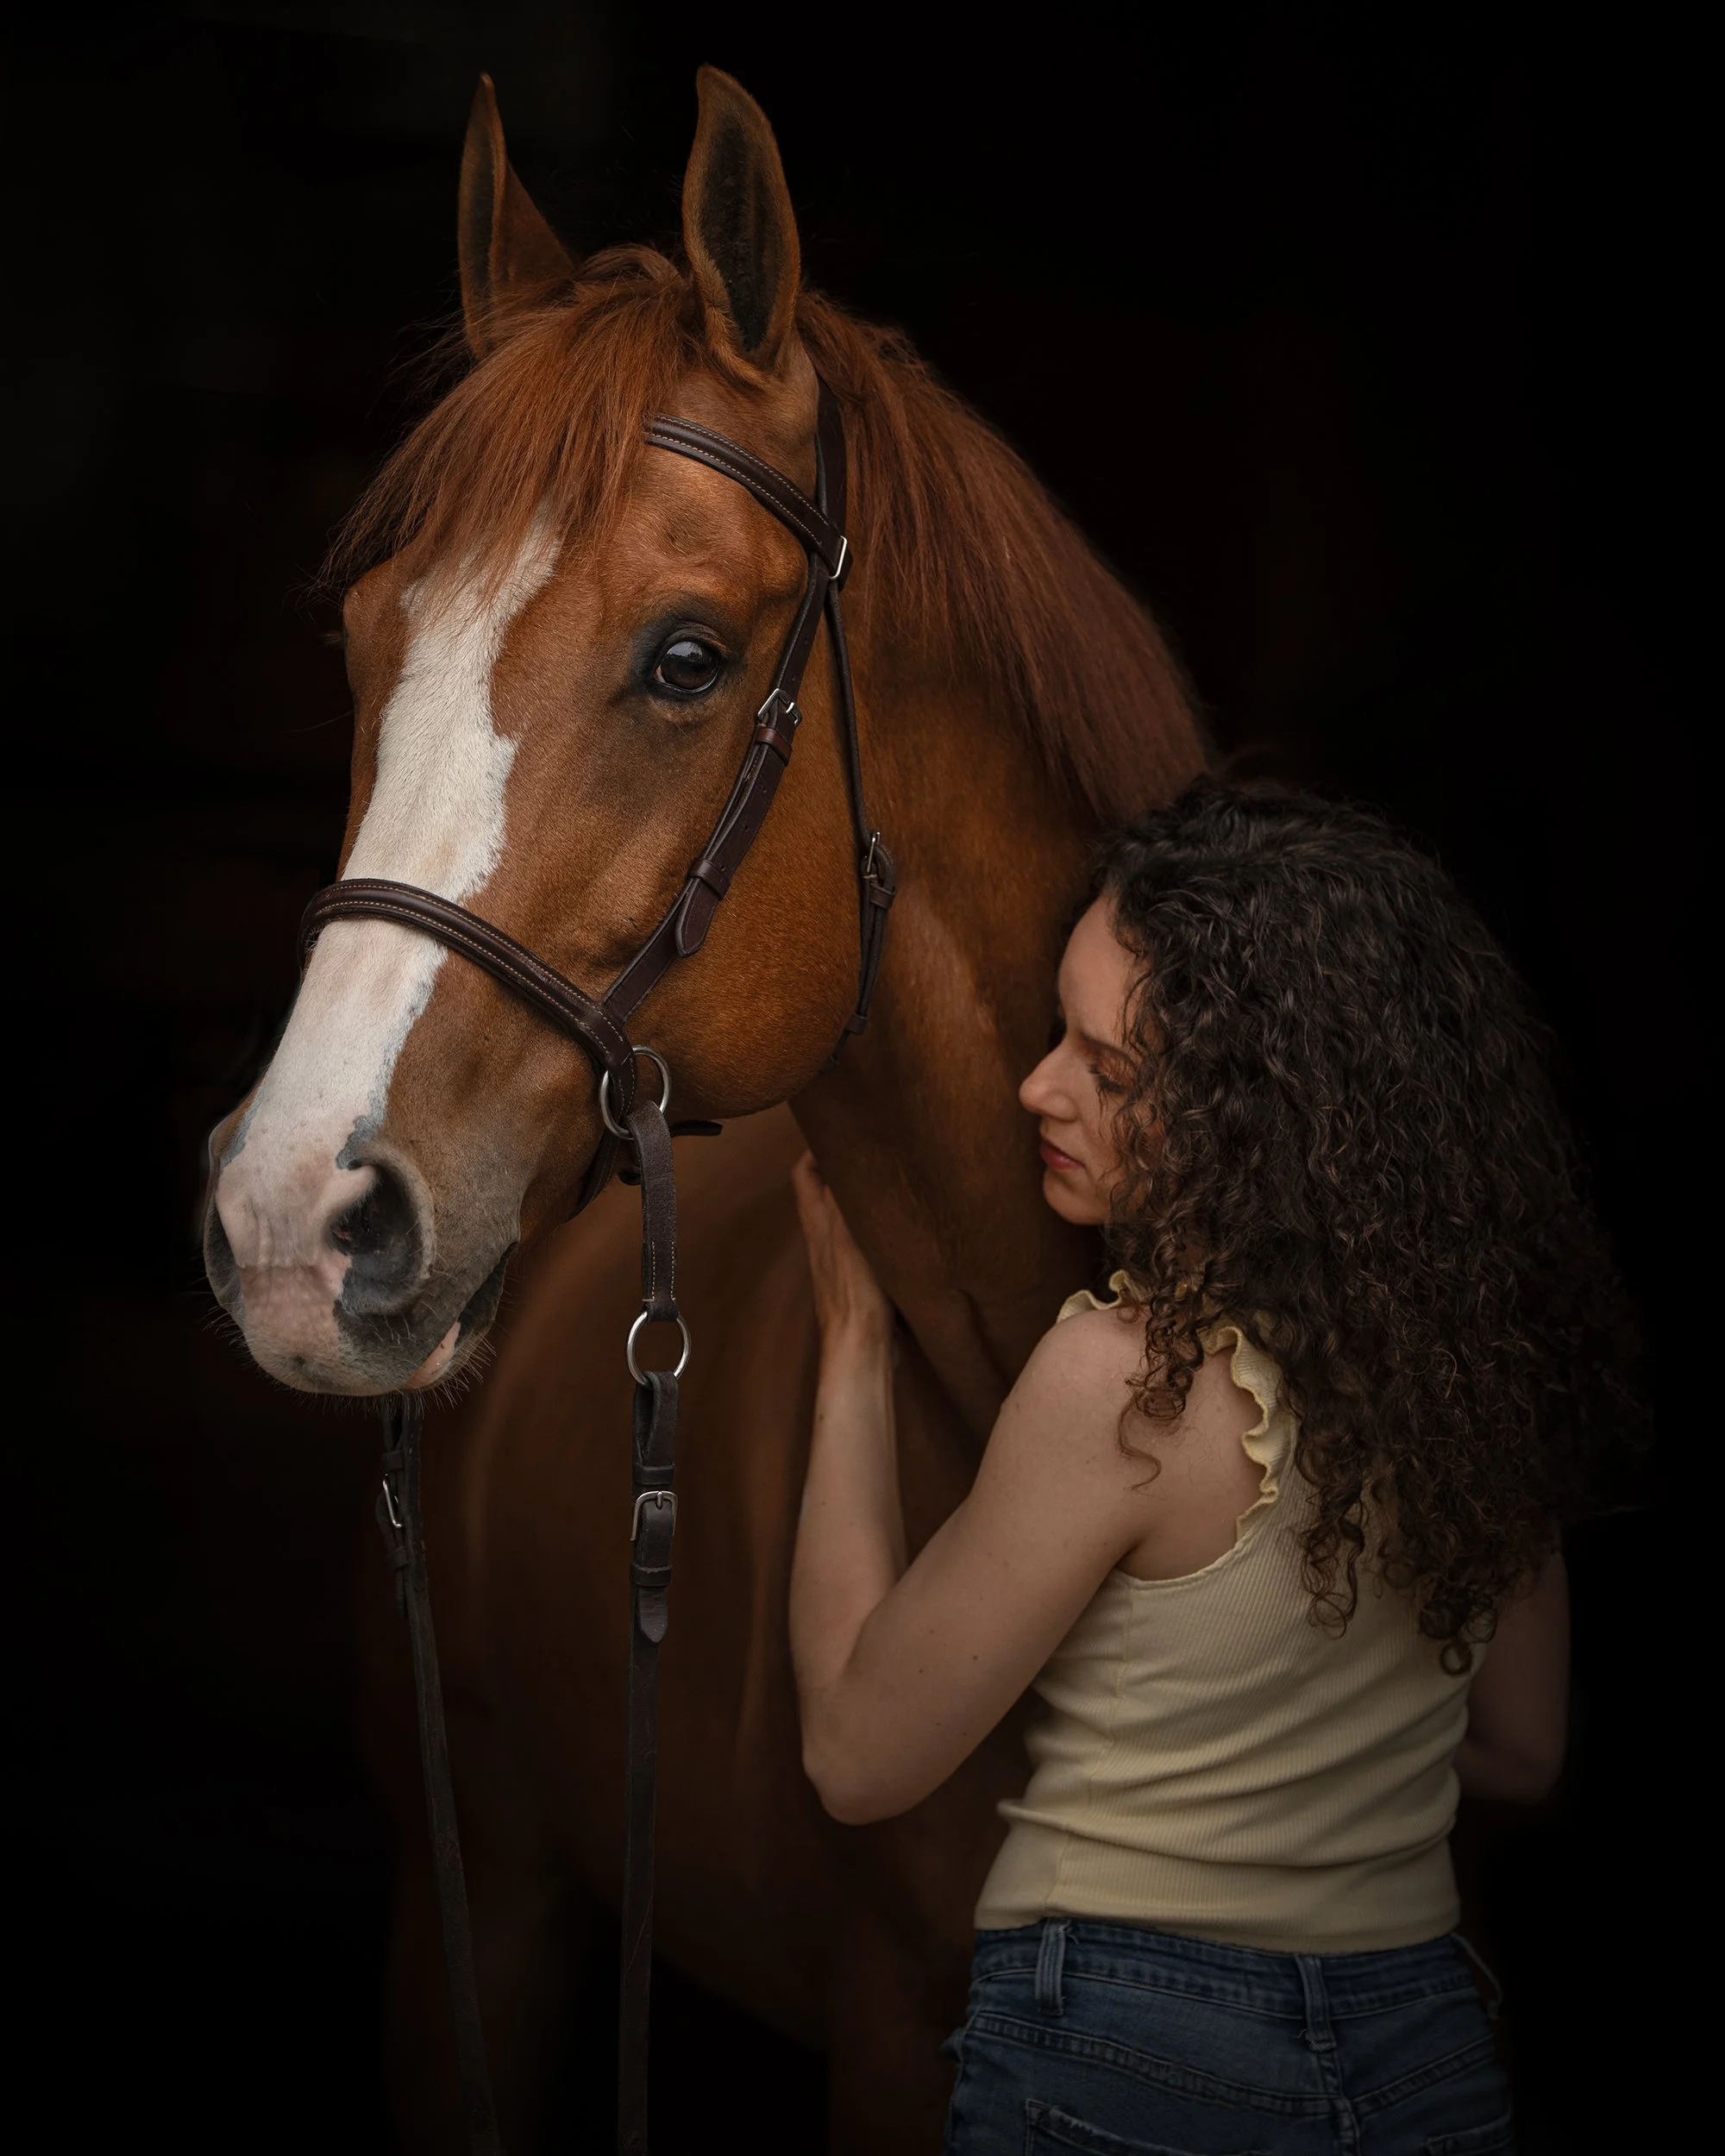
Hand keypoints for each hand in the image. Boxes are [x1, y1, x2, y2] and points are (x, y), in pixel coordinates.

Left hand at [791, 1152, 893, 1353]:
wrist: (860, 1344)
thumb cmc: (855, 1288)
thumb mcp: (849, 1234)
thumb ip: (842, 1198)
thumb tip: (837, 1155)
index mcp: (817, 1223)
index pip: (805, 1174)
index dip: (816, 1151)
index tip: (842, 1131)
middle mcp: (823, 1237)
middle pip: (823, 1193)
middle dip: (841, 1170)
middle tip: (871, 1153)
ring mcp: (839, 1259)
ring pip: (843, 1216)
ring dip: (859, 1197)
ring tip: (886, 1181)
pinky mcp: (857, 1278)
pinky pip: (861, 1239)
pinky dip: (874, 1225)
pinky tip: (896, 1225)